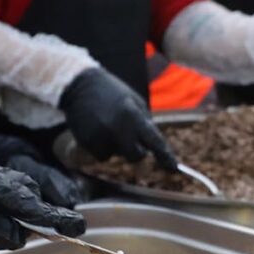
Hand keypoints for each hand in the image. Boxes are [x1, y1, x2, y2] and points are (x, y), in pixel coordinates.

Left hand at [0, 145, 86, 249]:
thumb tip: (17, 236)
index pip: (16, 194)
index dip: (46, 212)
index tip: (73, 224)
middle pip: (21, 191)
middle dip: (46, 210)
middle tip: (74, 228)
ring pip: (11, 195)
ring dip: (29, 212)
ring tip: (54, 227)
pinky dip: (10, 214)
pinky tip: (16, 227)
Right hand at [58, 68, 177, 169]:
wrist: (80, 85)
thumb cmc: (111, 91)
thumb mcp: (133, 101)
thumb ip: (144, 122)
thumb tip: (152, 146)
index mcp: (132, 115)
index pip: (154, 141)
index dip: (165, 157)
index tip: (173, 168)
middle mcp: (117, 128)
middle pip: (136, 156)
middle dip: (136, 151)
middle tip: (130, 138)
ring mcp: (101, 137)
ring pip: (116, 155)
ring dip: (116, 146)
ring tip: (107, 124)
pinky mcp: (87, 142)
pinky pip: (101, 154)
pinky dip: (102, 146)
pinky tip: (97, 129)